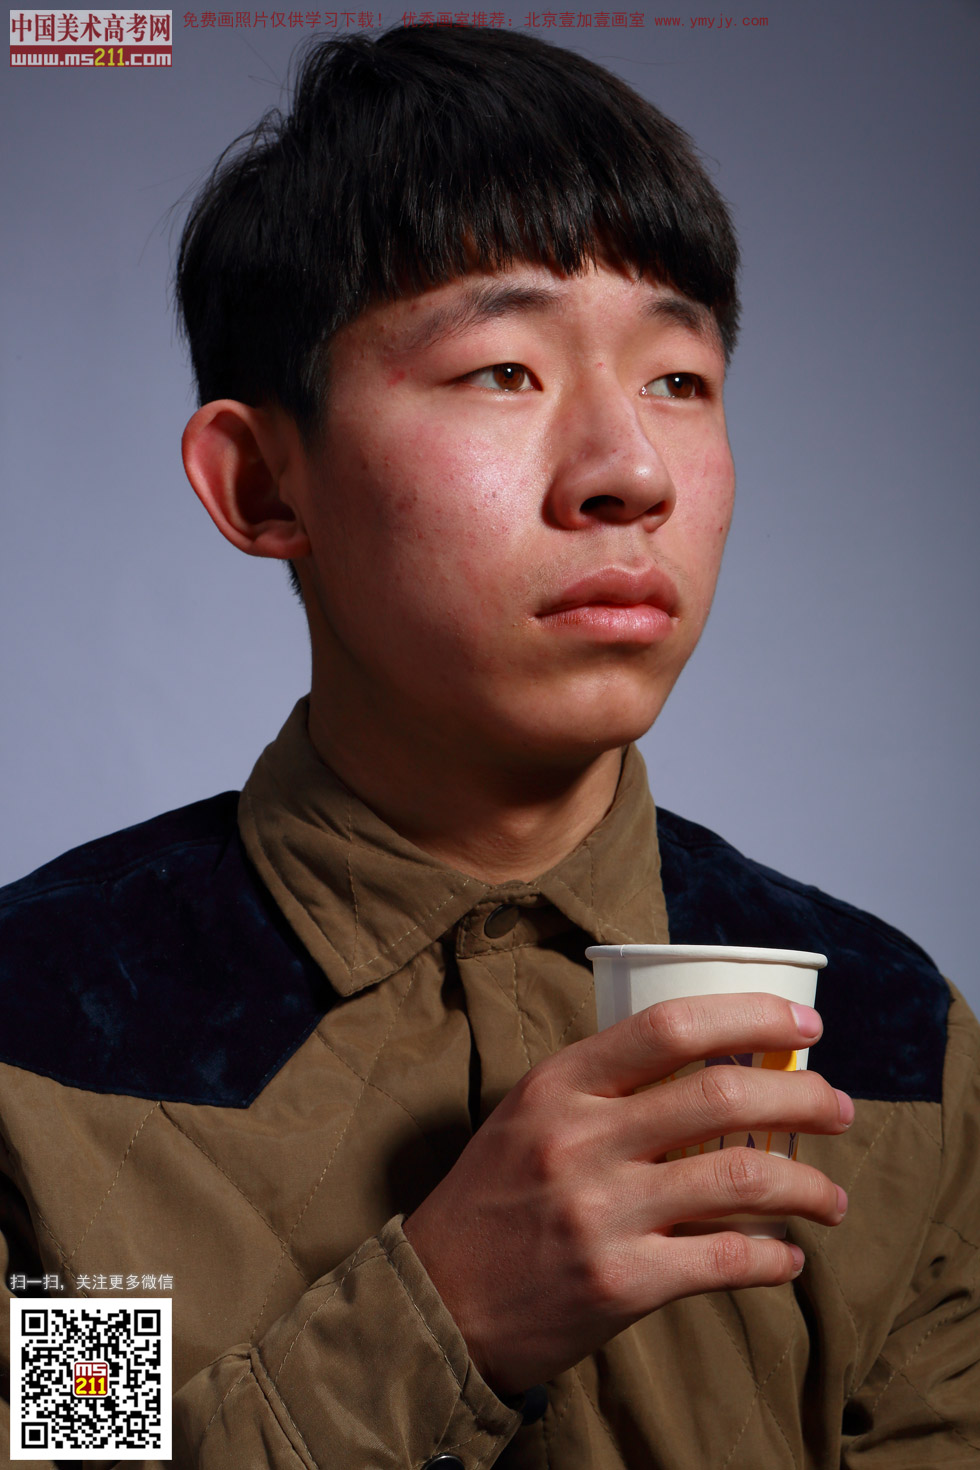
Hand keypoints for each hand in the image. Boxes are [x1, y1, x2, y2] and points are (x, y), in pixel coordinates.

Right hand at [403, 993, 851, 1395]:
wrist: (436, 1301)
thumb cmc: (493, 1199)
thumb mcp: (529, 1115)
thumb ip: (602, 1088)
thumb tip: (708, 1064)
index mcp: (558, 1085)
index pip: (668, 1027)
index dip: (750, 1018)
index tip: (804, 1026)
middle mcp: (581, 1140)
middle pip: (721, 1096)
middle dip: (803, 1097)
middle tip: (838, 1107)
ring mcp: (601, 1214)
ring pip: (739, 1179)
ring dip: (807, 1186)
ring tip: (832, 1198)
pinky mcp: (621, 1284)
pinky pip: (726, 1260)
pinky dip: (774, 1258)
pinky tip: (789, 1257)